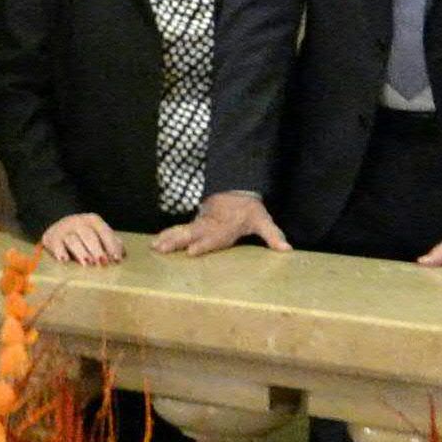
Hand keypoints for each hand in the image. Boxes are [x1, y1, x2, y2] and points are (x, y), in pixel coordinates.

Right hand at [38, 212, 124, 267]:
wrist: (58, 226)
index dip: (111, 245)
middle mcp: (78, 222)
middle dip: (96, 249)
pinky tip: (64, 260)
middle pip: (88, 235)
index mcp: (93, 221)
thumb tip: (123, 254)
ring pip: (73, 239)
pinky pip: (56, 244)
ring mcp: (63, 229)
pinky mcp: (51, 237)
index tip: (116, 259)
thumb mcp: (98, 234)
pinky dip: (60, 252)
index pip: (104, 232)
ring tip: (87, 264)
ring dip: (81, 252)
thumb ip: (111, 242)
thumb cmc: (84, 236)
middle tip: (102, 263)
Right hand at [155, 191, 285, 255]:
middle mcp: (210, 226)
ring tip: (154, 247)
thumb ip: (273, 235)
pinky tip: (156, 241)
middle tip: (162, 248)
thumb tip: (287, 249)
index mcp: (225, 227)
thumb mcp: (262, 220)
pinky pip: (179, 229)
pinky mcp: (195, 223)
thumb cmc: (249, 209)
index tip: (190, 251)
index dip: (203, 244)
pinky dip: (167, 234)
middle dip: (176, 241)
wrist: (236, 189)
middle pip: (191, 234)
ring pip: (182, 231)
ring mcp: (200, 224)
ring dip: (168, 238)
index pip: (213, 237)